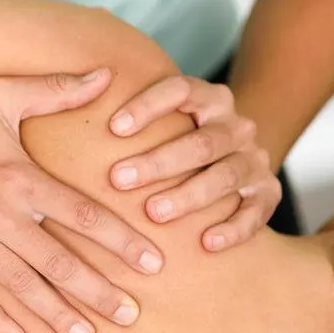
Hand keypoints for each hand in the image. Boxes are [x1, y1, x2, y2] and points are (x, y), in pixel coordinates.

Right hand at [0, 70, 162, 332]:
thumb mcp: (2, 93)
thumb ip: (57, 89)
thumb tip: (106, 75)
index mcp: (19, 176)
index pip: (82, 215)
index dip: (121, 241)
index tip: (153, 264)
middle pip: (57, 261)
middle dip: (98, 291)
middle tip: (130, 316)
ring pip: (19, 285)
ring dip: (56, 314)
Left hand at [107, 75, 280, 251]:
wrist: (231, 161)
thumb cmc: (173, 142)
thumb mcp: (157, 121)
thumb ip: (123, 113)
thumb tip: (67, 95)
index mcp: (208, 98)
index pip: (181, 89)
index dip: (148, 106)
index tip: (112, 129)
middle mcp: (235, 126)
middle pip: (201, 141)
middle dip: (158, 162)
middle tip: (118, 180)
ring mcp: (254, 159)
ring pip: (226, 175)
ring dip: (189, 195)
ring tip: (153, 213)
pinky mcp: (267, 194)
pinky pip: (255, 212)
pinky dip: (233, 228)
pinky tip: (205, 243)